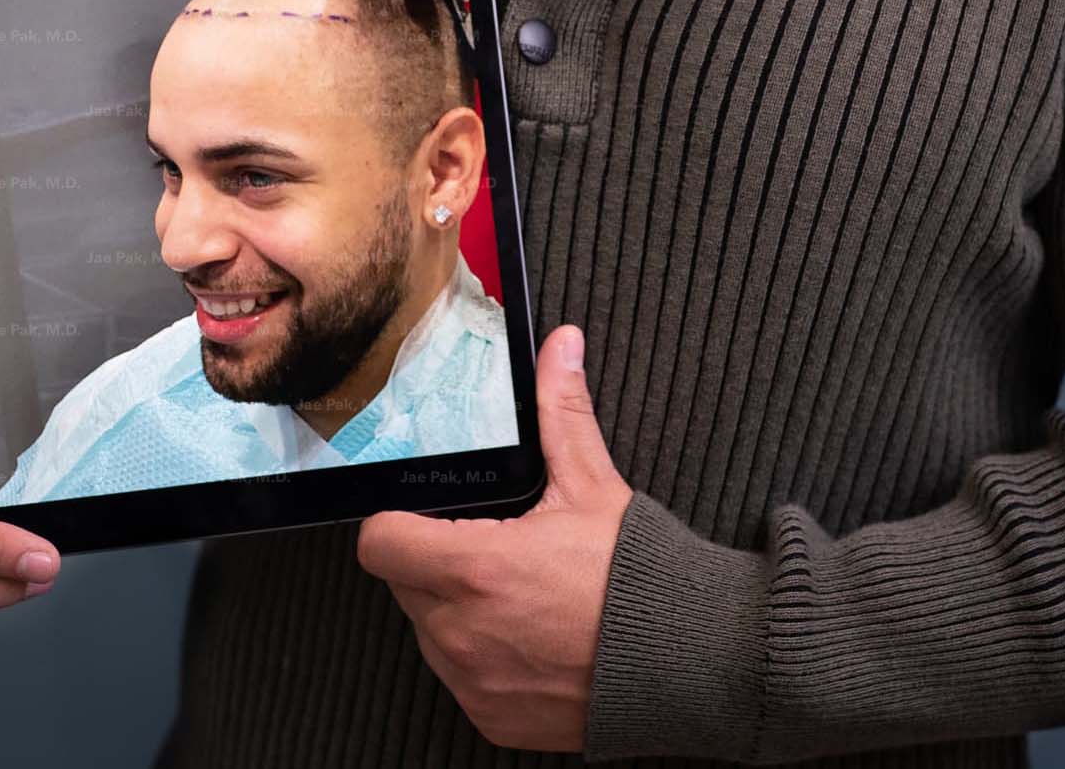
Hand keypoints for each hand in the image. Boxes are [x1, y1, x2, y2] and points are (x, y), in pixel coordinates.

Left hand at [357, 327, 631, 752]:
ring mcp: (473, 681)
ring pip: (427, 630)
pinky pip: (458, 676)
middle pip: (403, 583)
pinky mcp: (489, 718)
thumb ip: (561, 411)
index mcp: (475, 568)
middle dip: (432, 559)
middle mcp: (462, 631)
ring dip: (452, 607)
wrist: (683, 662)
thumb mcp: (591, 484)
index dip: (394, 520)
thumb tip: (560, 346)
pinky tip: (525, 631)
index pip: (380, 542)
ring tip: (511, 586)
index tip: (420, 513)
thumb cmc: (634, 575)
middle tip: (485, 542)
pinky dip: (479, 653)